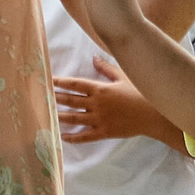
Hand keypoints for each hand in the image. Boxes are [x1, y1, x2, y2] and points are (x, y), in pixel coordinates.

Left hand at [56, 58, 171, 144]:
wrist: (154, 115)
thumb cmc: (141, 94)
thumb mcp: (124, 77)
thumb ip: (107, 68)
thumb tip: (94, 58)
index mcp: (100, 89)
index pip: (75, 84)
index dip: (60, 82)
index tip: (48, 80)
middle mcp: (96, 104)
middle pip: (70, 100)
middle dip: (54, 98)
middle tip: (40, 97)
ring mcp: (99, 119)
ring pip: (73, 118)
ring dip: (58, 116)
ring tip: (45, 115)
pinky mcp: (104, 132)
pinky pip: (85, 136)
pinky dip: (73, 137)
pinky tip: (62, 136)